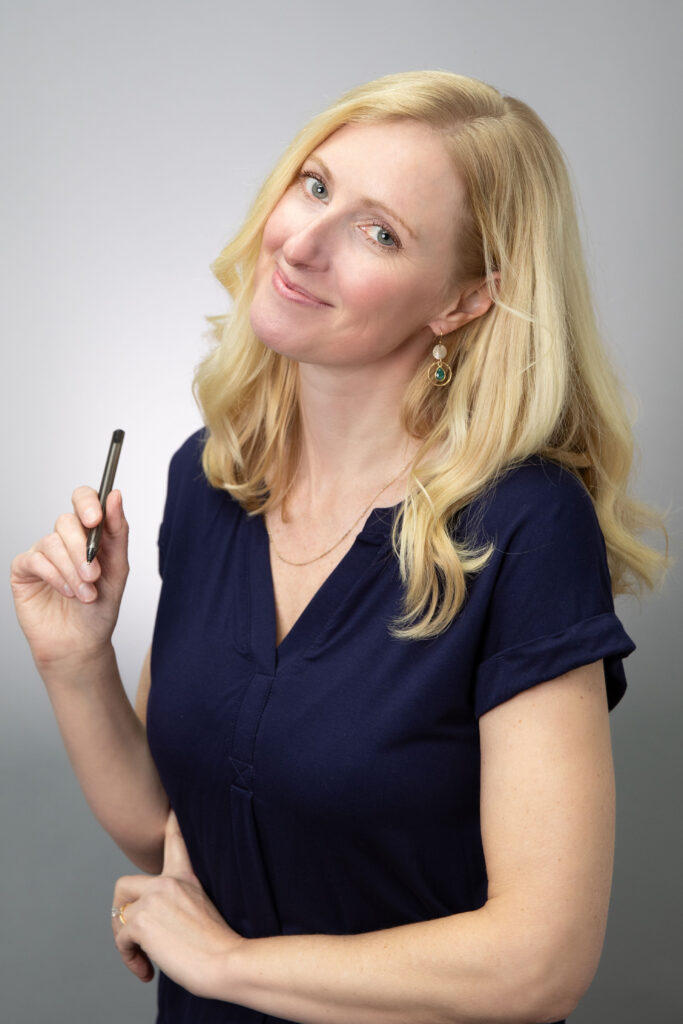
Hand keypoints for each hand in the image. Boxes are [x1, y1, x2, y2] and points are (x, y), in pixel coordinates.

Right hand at [10, 487, 128, 668]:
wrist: (81, 643)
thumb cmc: (100, 608)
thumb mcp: (119, 569)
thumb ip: (118, 531)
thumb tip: (115, 495)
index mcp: (90, 533)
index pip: (84, 499)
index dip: (88, 503)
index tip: (96, 518)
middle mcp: (64, 539)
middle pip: (66, 521)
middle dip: (83, 549)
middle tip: (94, 574)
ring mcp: (43, 552)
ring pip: (52, 542)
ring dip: (72, 570)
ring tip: (85, 594)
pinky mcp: (24, 569)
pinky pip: (36, 560)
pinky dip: (55, 577)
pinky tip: (66, 593)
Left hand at [112, 811, 244, 999]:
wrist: (226, 961)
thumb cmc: (219, 946)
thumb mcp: (201, 912)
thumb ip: (179, 904)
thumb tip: (154, 920)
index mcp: (186, 877)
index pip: (174, 838)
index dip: (169, 821)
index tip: (169, 807)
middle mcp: (168, 881)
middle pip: (123, 885)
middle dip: (120, 912)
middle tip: (134, 938)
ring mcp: (154, 897)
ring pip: (118, 916)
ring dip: (125, 943)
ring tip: (145, 961)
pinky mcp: (141, 920)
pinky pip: (121, 939)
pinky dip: (129, 958)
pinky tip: (146, 971)